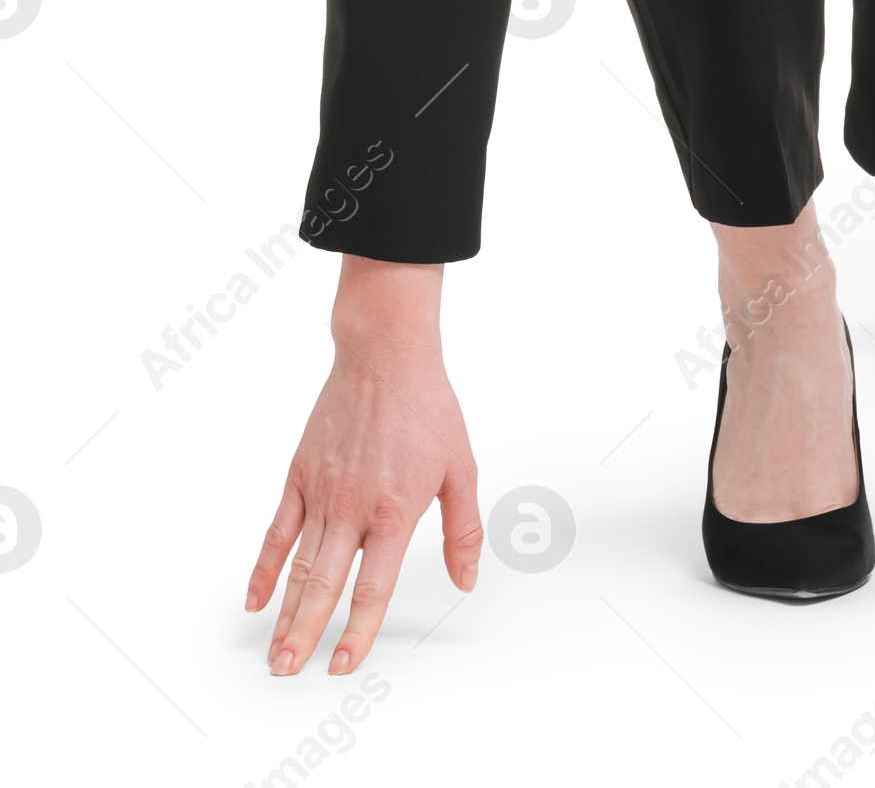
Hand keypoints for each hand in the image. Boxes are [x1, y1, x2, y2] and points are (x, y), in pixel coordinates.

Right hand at [244, 255, 481, 674]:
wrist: (384, 355)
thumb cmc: (426, 407)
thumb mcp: (461, 467)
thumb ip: (463, 529)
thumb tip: (467, 578)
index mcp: (395, 511)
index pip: (372, 587)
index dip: (358, 630)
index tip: (342, 664)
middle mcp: (353, 508)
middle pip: (324, 586)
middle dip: (306, 634)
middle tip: (289, 671)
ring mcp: (321, 493)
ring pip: (298, 567)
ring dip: (285, 614)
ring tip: (275, 652)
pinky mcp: (299, 476)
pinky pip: (277, 532)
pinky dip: (264, 567)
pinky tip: (255, 599)